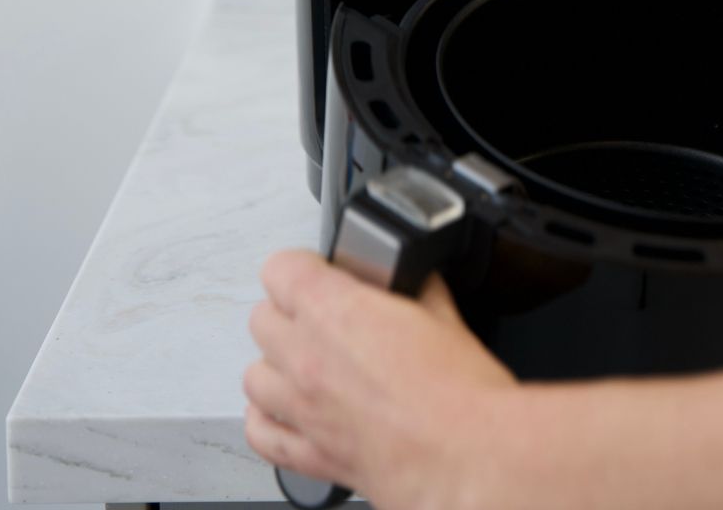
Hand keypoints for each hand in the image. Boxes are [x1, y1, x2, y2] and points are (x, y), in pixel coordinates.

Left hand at [243, 250, 517, 509]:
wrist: (469, 456)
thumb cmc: (460, 395)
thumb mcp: (444, 315)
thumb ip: (416, 291)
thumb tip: (412, 280)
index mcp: (335, 312)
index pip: (281, 269)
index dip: (303, 266)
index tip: (321, 273)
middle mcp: (306, 358)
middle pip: (261, 319)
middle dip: (290, 313)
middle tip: (322, 318)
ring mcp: (301, 409)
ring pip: (253, 376)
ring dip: (276, 366)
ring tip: (306, 365)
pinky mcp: (309, 454)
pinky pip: (260, 433)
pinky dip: (269, 419)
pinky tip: (290, 412)